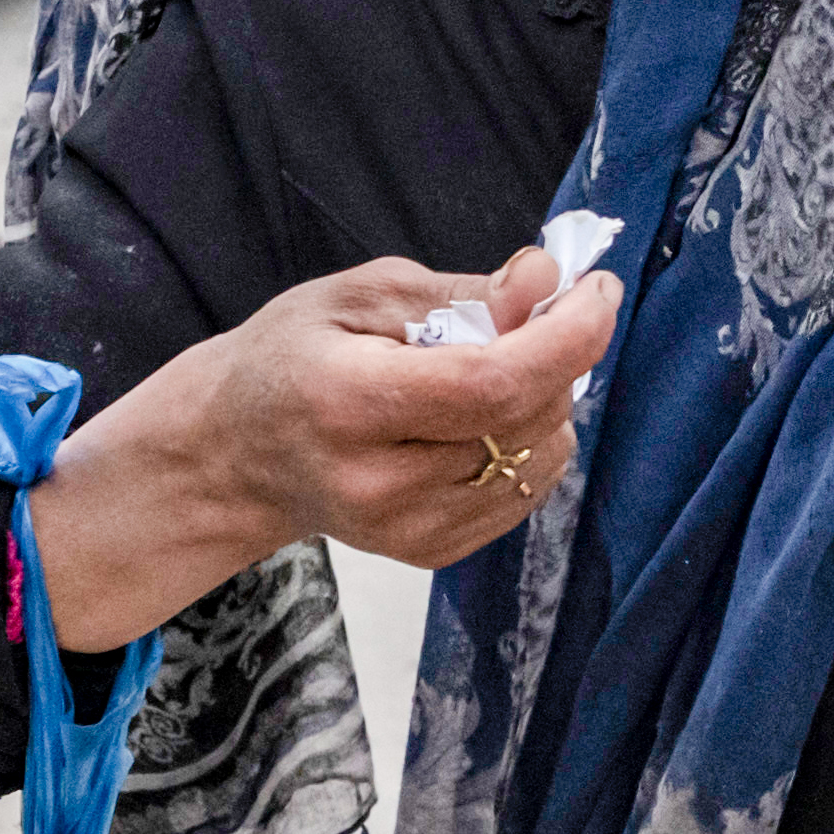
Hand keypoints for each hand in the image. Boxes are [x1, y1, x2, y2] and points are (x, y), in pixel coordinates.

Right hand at [24, 248, 621, 649]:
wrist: (236, 454)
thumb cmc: (294, 357)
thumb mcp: (361, 295)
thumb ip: (461, 293)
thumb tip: (547, 281)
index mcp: (348, 404)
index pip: (490, 385)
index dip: (564, 338)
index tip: (598, 290)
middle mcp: (378, 484)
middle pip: (524, 419)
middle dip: (556, 356)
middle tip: (532, 315)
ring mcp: (406, 531)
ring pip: (538, 458)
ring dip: (545, 400)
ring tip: (488, 369)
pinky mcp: (431, 552)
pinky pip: (525, 490)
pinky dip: (527, 442)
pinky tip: (479, 417)